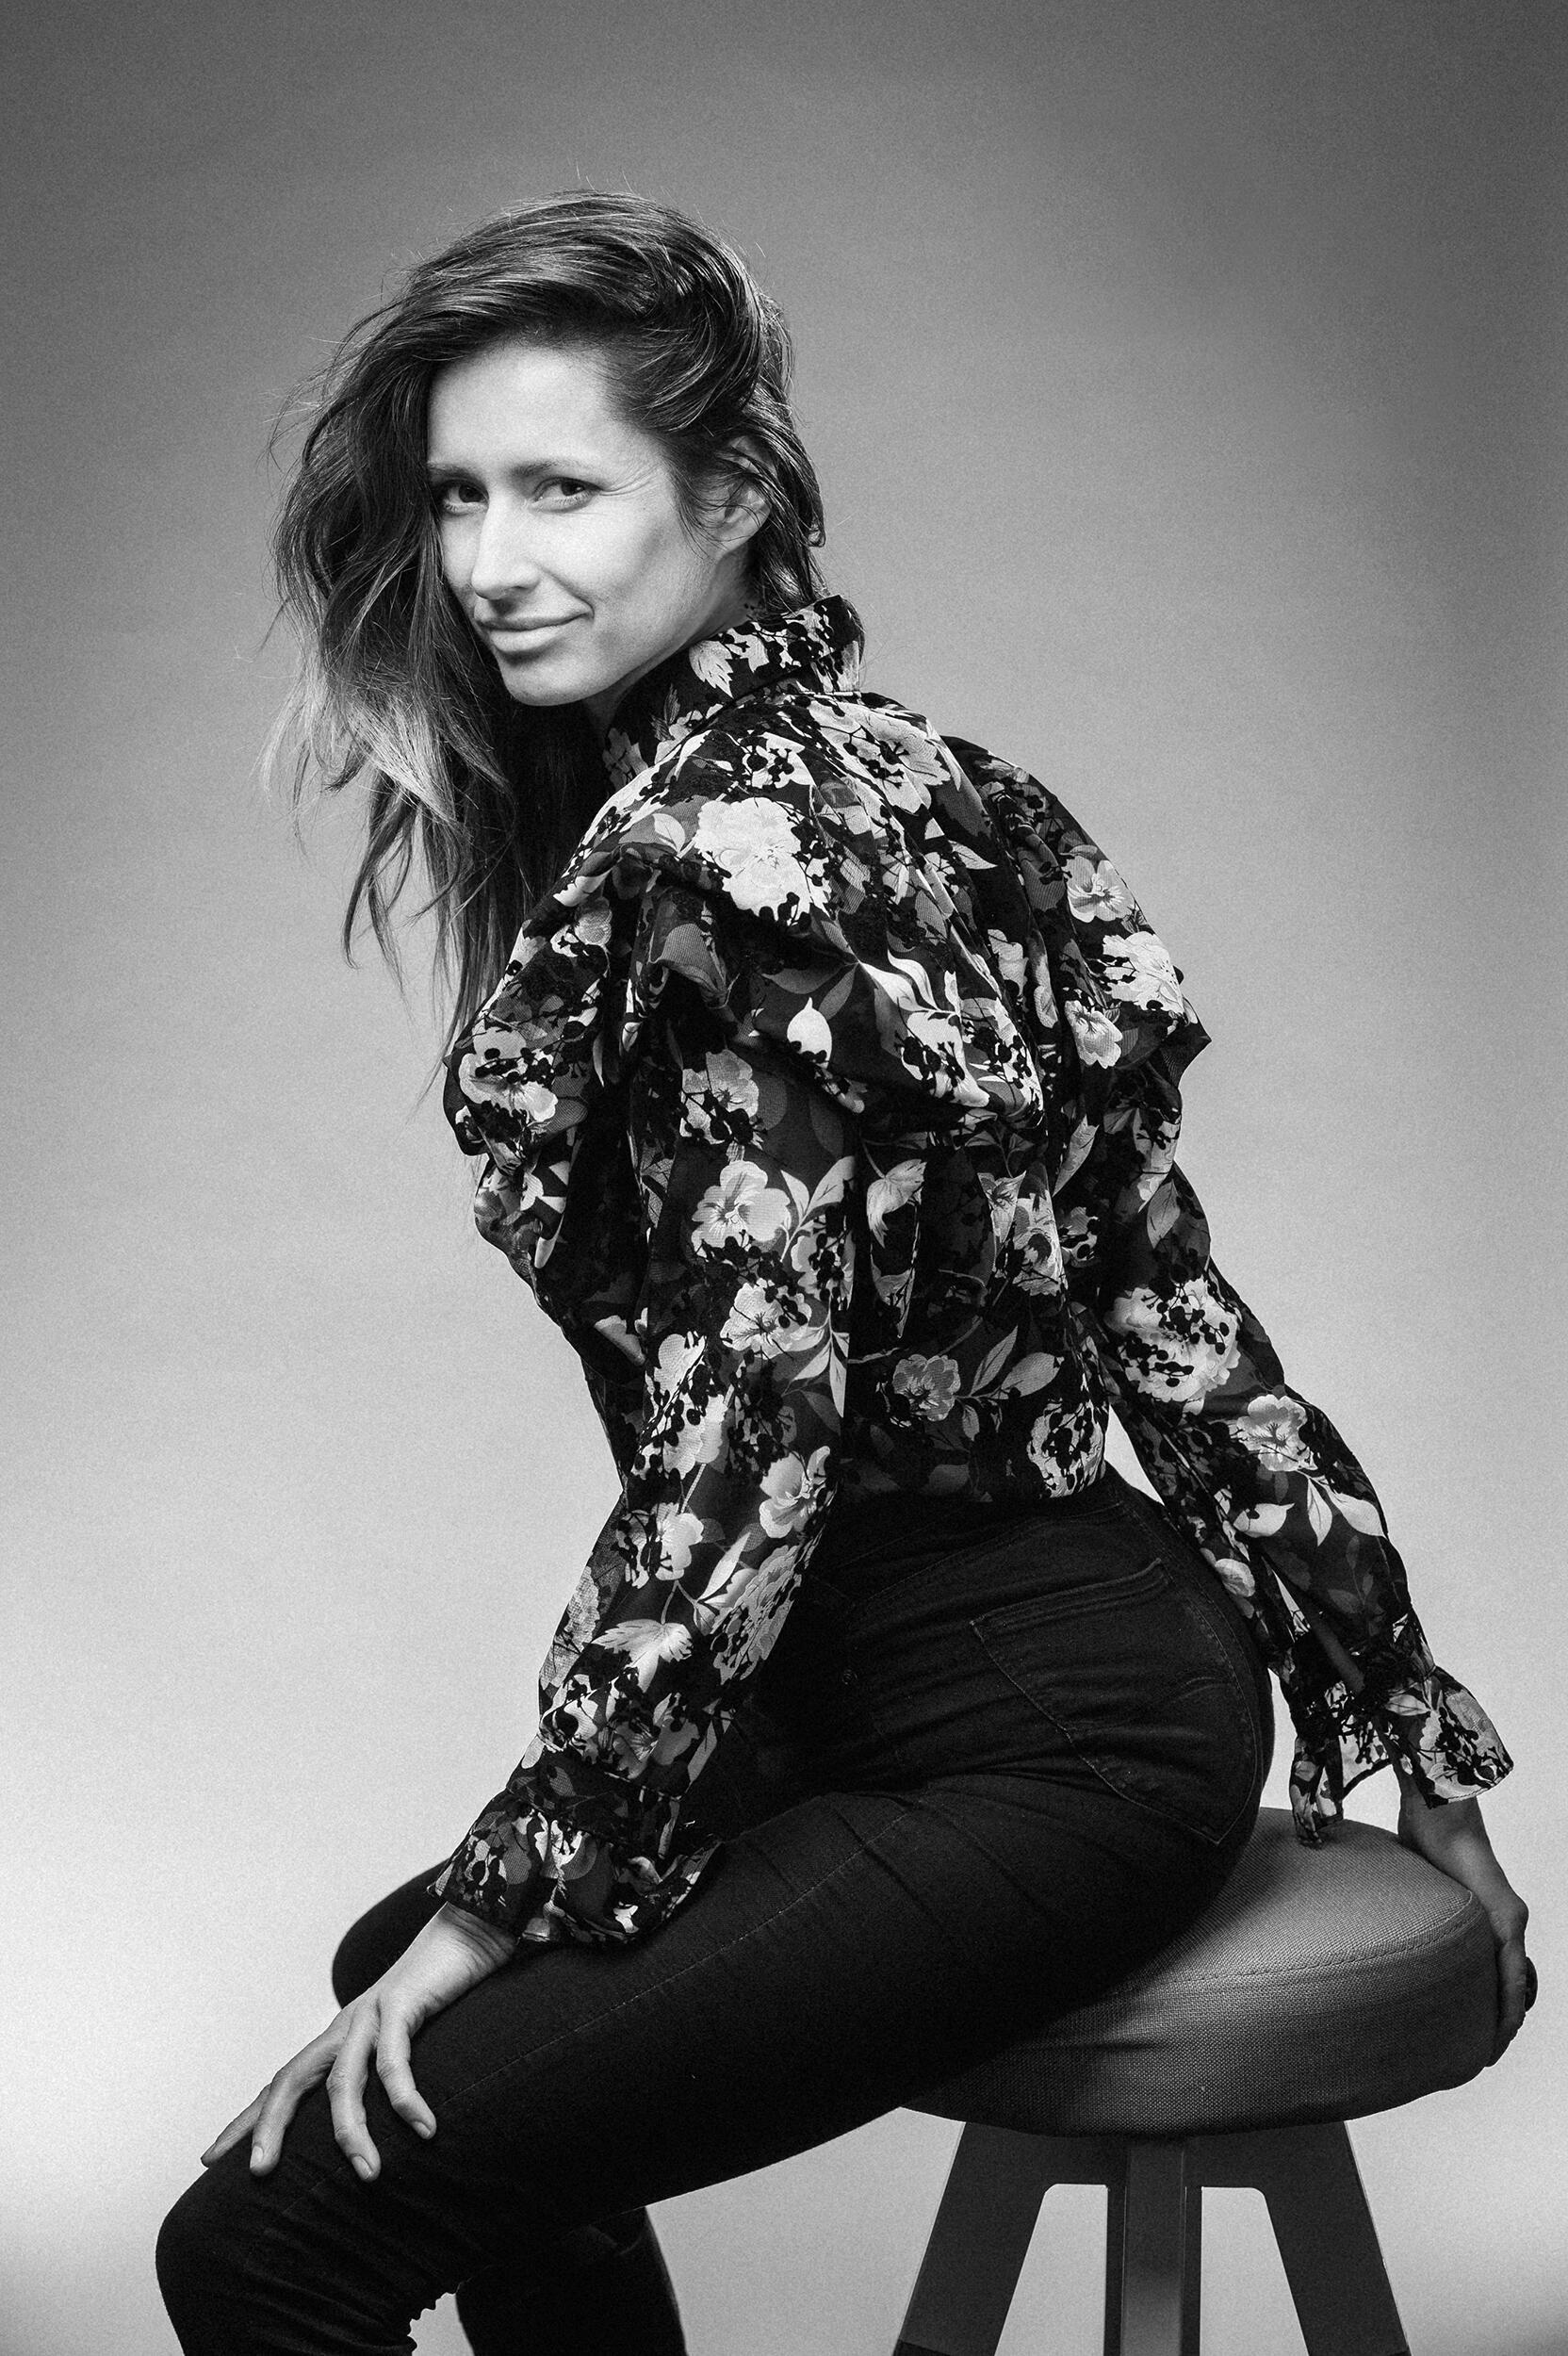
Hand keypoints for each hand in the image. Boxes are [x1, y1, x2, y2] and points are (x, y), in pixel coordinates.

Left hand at [201, 1902, 517, 2180]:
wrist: (473, 1927)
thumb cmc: (442, 1989)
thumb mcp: (407, 2037)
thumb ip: (388, 2070)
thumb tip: (383, 2119)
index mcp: (341, 2036)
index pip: (283, 2082)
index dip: (249, 2121)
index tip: (211, 2159)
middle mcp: (346, 2025)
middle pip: (291, 2079)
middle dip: (270, 2127)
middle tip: (258, 2174)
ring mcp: (372, 2012)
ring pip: (343, 2080)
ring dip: (352, 2132)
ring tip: (369, 2175)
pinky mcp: (403, 2002)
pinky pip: (394, 2058)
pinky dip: (405, 2097)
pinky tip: (423, 2128)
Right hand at [1393, 1778, 1531, 2064]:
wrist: (1437, 1809)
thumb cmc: (1423, 1835)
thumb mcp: (1416, 1886)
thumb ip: (1410, 1907)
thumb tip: (1375, 1924)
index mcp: (1481, 1917)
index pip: (1492, 1971)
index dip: (1485, 2004)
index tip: (1470, 2033)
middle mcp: (1505, 1921)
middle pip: (1510, 1985)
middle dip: (1497, 2022)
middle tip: (1477, 2053)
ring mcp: (1510, 1920)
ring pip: (1516, 1984)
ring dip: (1506, 2020)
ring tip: (1489, 2050)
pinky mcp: (1508, 1917)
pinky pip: (1512, 1973)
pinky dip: (1509, 2002)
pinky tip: (1502, 2025)